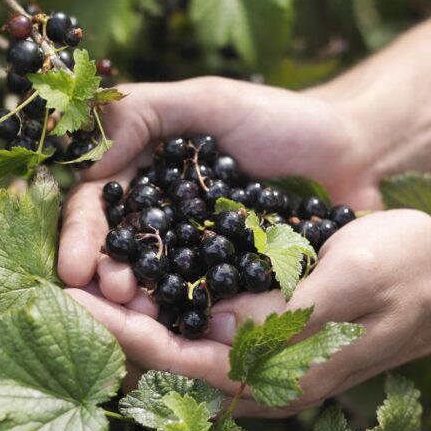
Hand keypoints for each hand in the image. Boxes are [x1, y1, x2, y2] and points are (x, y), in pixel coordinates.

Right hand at [58, 77, 380, 303]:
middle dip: (105, 277)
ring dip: (139, 306)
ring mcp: (196, 258)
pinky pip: (204, 306)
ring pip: (154, 286)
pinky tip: (181, 331)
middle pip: (118, 254)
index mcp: (142, 176)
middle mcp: (161, 221)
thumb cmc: (281, 119)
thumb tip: (86, 159)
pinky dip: (188, 319)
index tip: (75, 267)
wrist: (355, 153)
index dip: (82, 237)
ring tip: (137, 316)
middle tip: (113, 295)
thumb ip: (141, 112)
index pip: (95, 208)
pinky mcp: (232, 287)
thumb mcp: (208, 100)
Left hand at [68, 209, 430, 416]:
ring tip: (84, 266)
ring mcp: (257, 352)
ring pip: (175, 334)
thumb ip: (278, 314)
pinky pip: (198, 315)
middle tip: (61, 278)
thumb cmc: (404, 277)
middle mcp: (255, 375)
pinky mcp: (261, 325)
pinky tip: (137, 259)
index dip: (117, 331)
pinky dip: (164, 292)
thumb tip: (208, 327)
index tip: (70, 299)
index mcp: (272, 377)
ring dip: (131, 304)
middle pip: (162, 354)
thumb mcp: (344, 285)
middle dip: (112, 319)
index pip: (173, 361)